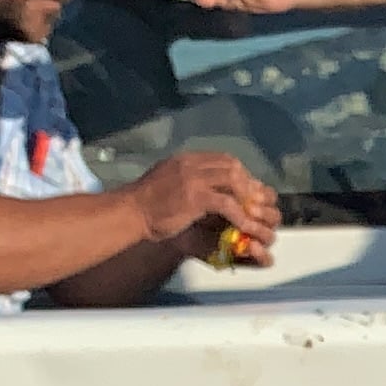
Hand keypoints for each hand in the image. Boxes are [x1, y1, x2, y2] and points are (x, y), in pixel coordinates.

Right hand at [127, 150, 281, 251]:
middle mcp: (191, 163)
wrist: (130, 213)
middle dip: (247, 183)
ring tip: (251, 213)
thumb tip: (209, 186)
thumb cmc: (147, 204)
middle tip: (254, 202)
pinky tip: (245, 226)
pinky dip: (239, 215)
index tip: (246, 190)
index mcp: (186, 159)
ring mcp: (193, 178)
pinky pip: (226, 203)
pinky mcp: (195, 197)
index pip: (222, 159)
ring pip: (233, 179)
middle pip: (231, 165)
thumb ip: (189, 179)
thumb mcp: (169, 182)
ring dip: (246, 197)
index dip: (239, 173)